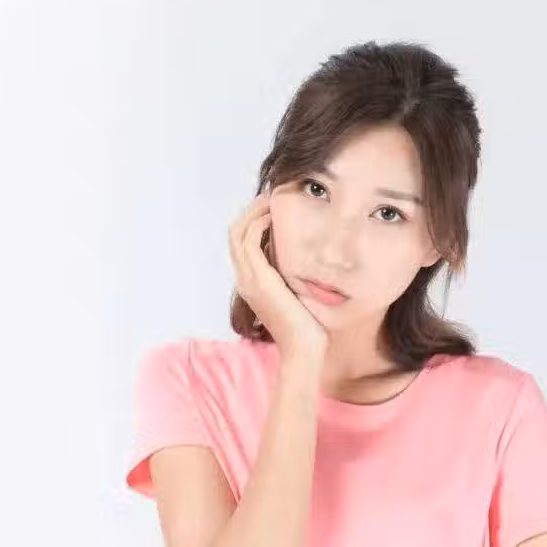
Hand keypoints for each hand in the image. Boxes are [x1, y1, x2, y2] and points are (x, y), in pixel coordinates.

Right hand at [228, 190, 327, 363]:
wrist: (304, 350)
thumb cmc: (307, 329)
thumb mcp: (298, 296)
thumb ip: (295, 278)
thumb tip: (310, 261)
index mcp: (252, 283)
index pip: (243, 243)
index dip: (254, 221)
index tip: (274, 207)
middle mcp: (245, 279)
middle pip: (235, 233)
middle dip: (252, 210)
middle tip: (272, 195)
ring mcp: (249, 279)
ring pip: (238, 232)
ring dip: (254, 210)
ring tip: (273, 198)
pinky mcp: (259, 279)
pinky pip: (250, 240)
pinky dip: (259, 222)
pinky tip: (276, 215)